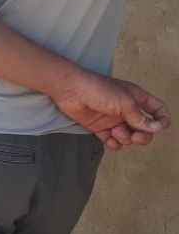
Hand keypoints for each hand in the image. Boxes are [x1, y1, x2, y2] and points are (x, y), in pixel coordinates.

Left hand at [51, 70, 169, 149]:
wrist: (71, 90)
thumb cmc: (100, 90)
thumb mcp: (125, 102)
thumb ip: (140, 117)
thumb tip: (155, 129)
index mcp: (137, 99)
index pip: (158, 110)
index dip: (162, 120)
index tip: (158, 128)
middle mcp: (127, 110)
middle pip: (144, 129)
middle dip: (143, 136)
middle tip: (135, 137)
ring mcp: (113, 119)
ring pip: (129, 136)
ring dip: (126, 139)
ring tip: (115, 132)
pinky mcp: (99, 127)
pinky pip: (112, 141)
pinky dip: (113, 144)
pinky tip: (110, 140)